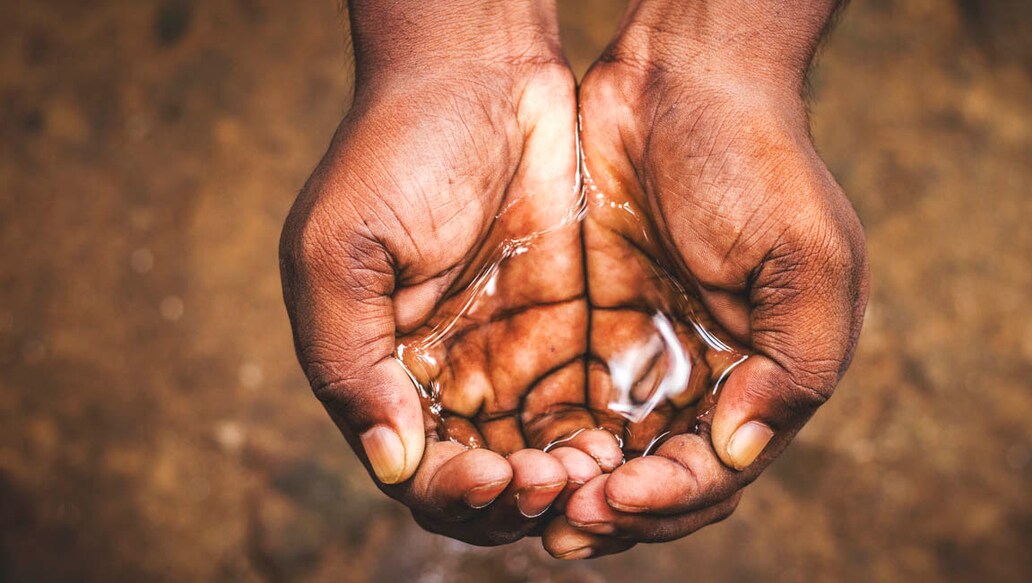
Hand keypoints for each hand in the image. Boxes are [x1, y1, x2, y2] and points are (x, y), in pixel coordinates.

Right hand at [279, 0, 619, 545]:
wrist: (481, 70)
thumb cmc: (395, 150)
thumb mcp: (339, 251)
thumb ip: (349, 363)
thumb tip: (391, 464)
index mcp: (385, 370)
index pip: (417, 472)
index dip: (454, 494)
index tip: (494, 478)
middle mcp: (450, 375)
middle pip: (485, 482)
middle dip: (516, 501)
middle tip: (553, 483)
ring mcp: (513, 353)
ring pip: (541, 457)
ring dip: (565, 483)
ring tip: (593, 472)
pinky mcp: (571, 327)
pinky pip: (588, 405)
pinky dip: (602, 437)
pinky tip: (620, 439)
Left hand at [545, 0, 867, 557]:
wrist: (680, 79)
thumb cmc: (757, 161)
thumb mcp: (807, 258)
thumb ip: (795, 365)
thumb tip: (737, 453)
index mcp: (761, 378)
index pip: (716, 472)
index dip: (671, 499)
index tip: (619, 495)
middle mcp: (701, 380)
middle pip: (657, 480)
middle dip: (616, 511)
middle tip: (564, 525)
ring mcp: (642, 355)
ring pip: (606, 453)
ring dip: (572, 488)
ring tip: (530, 501)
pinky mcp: (589, 326)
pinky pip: (562, 400)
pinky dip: (542, 435)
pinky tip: (511, 450)